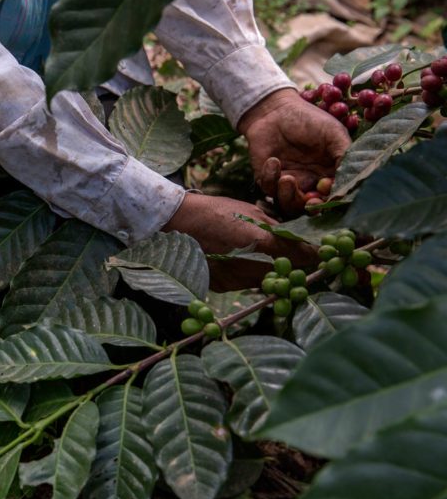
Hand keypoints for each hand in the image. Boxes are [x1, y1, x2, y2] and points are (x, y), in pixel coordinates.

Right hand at [163, 193, 315, 290]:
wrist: (176, 223)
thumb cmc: (216, 211)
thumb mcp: (253, 212)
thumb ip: (280, 230)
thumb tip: (303, 241)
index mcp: (265, 244)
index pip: (307, 257)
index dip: (316, 255)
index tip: (322, 253)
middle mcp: (254, 267)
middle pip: (289, 274)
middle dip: (295, 266)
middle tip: (294, 256)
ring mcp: (238, 280)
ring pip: (268, 282)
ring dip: (272, 272)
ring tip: (263, 257)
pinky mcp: (225, 287)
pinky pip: (246, 283)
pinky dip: (249, 275)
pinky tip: (239, 261)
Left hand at [238, 89, 350, 213]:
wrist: (274, 110)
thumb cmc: (308, 119)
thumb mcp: (333, 133)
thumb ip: (345, 155)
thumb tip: (354, 179)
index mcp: (330, 173)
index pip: (334, 195)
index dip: (332, 198)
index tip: (327, 189)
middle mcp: (311, 182)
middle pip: (312, 207)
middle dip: (311, 208)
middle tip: (309, 203)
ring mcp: (289, 182)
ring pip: (289, 204)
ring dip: (288, 195)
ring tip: (287, 178)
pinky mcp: (268, 179)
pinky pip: (269, 189)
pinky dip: (270, 178)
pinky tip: (272, 160)